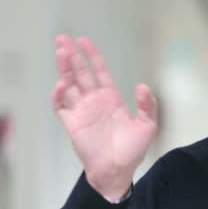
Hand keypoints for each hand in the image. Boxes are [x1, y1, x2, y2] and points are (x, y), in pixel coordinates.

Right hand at [52, 35, 158, 199]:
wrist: (117, 170)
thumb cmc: (132, 150)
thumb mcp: (148, 125)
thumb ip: (148, 105)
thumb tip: (142, 86)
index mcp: (111, 98)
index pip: (100, 71)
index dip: (93, 56)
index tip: (85, 41)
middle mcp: (94, 101)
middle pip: (80, 73)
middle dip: (72, 56)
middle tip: (63, 39)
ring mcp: (82, 110)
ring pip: (69, 84)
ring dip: (64, 69)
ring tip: (60, 51)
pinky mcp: (72, 123)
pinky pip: (61, 105)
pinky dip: (59, 93)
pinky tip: (64, 83)